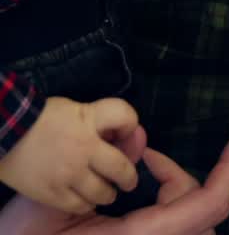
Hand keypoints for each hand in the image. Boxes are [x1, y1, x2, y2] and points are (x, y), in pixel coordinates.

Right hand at [0, 98, 138, 213]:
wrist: (7, 133)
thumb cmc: (44, 118)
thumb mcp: (78, 109)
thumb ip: (100, 120)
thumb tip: (120, 136)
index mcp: (91, 120)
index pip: (127, 118)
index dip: (131, 125)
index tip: (127, 133)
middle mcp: (84, 148)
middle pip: (121, 167)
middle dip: (128, 175)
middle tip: (128, 180)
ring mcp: (68, 174)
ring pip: (102, 191)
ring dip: (109, 192)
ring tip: (108, 191)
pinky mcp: (52, 193)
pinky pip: (79, 205)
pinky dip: (87, 204)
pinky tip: (87, 200)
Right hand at [0, 132, 228, 234]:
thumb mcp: (59, 206)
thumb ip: (111, 170)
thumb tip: (142, 139)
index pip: (207, 206)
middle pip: (203, 213)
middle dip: (186, 180)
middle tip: (152, 161)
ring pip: (191, 224)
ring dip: (177, 192)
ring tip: (146, 171)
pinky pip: (172, 226)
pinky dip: (167, 204)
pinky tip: (139, 189)